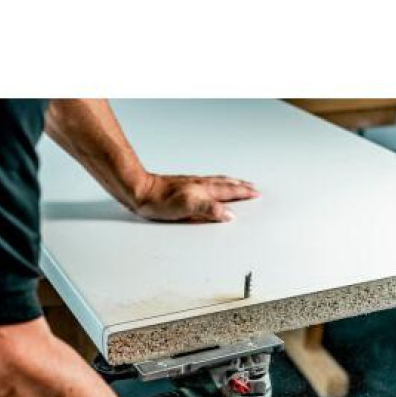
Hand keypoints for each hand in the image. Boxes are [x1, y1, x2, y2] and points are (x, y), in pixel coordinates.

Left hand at [132, 173, 259, 222]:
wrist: (140, 191)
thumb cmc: (160, 200)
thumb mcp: (188, 207)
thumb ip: (210, 209)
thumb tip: (229, 214)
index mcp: (204, 189)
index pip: (229, 191)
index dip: (243, 193)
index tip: (255, 194)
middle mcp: (200, 185)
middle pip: (226, 184)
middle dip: (240, 187)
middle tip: (252, 188)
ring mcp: (192, 184)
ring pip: (217, 182)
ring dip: (229, 184)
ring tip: (237, 184)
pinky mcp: (183, 187)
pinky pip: (206, 184)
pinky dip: (215, 184)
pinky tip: (209, 187)